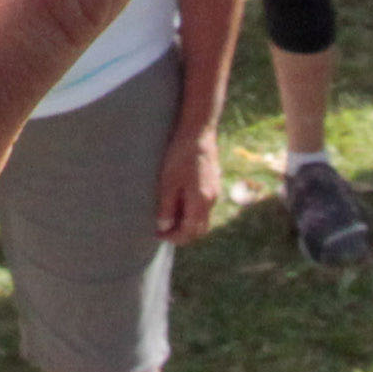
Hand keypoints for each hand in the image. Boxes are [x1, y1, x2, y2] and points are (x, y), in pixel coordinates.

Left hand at [157, 123, 226, 247]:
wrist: (198, 133)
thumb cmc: (180, 156)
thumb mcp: (168, 182)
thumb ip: (167, 207)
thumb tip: (164, 228)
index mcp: (200, 202)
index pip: (189, 231)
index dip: (173, 237)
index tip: (158, 234)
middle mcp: (211, 201)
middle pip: (199, 230)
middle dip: (182, 235)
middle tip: (163, 230)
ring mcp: (214, 193)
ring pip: (202, 220)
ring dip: (187, 224)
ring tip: (168, 218)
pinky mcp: (213, 186)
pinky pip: (204, 208)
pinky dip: (192, 214)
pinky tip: (178, 204)